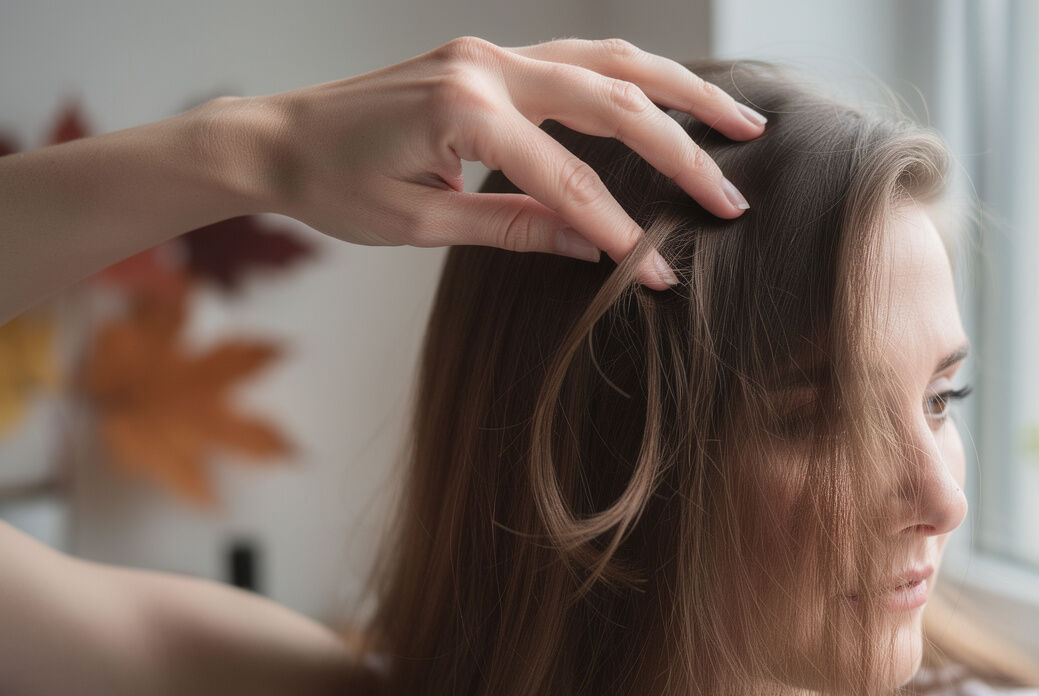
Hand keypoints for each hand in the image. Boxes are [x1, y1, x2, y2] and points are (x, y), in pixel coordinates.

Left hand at [251, 36, 765, 289]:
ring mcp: (492, 53)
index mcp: (465, 115)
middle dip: (683, 152)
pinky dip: (635, 78)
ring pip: (611, 62)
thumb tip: (592, 246)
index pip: (569, 183)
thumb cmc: (333, 186)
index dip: (621, 233)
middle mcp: (487, 69)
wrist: (275, 137)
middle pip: (614, 105)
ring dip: (681, 92)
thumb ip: (513, 228)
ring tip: (739, 122)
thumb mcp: (421, 225)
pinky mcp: (491, 57)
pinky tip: (672, 99)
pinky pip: (581, 58)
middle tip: (733, 196)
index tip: (660, 274)